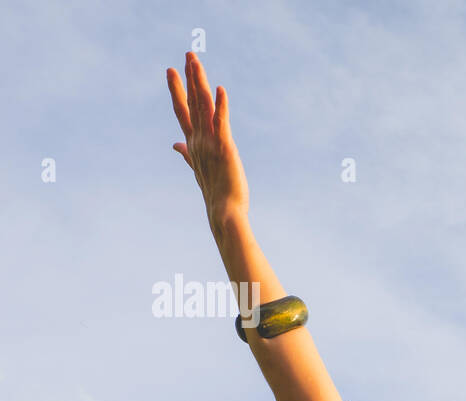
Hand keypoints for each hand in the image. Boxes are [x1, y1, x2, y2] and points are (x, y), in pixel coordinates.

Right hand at [166, 52, 249, 228]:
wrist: (223, 212)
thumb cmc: (214, 192)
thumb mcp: (197, 168)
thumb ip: (186, 153)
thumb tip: (174, 145)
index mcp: (193, 143)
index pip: (182, 110)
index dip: (177, 90)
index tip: (171, 70)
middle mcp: (198, 139)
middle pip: (192, 103)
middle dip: (189, 78)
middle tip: (188, 55)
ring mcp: (210, 142)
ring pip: (203, 107)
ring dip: (200, 83)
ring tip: (196, 62)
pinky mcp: (225, 148)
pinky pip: (222, 123)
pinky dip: (221, 106)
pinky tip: (220, 90)